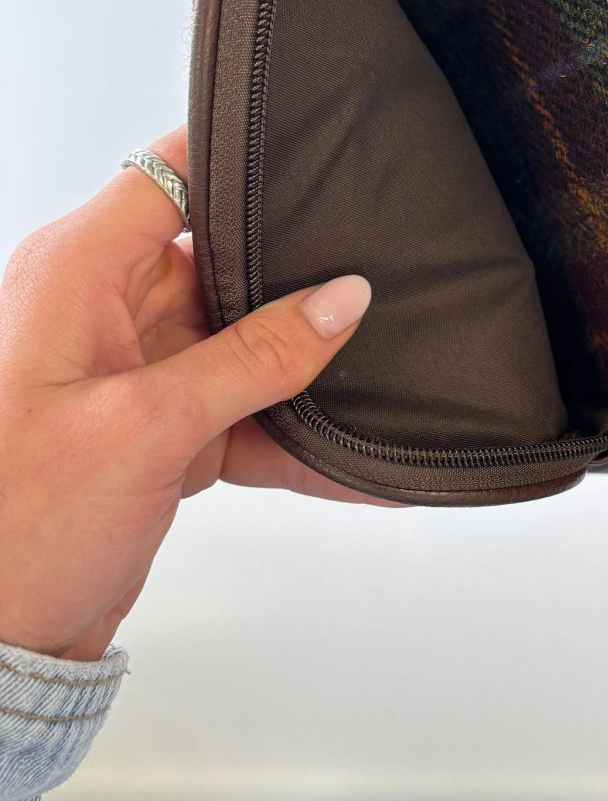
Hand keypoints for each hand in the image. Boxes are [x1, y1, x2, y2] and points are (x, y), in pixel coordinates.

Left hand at [0, 126, 389, 663]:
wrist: (0, 642)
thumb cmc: (11, 529)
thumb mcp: (147, 430)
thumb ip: (256, 358)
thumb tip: (339, 299)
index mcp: (77, 273)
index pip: (169, 176)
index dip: (240, 161)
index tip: (313, 158)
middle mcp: (107, 309)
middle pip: (225, 261)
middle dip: (294, 279)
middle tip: (368, 285)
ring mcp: (139, 369)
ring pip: (246, 340)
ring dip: (303, 370)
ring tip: (376, 375)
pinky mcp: (161, 425)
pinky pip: (245, 409)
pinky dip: (292, 437)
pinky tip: (351, 463)